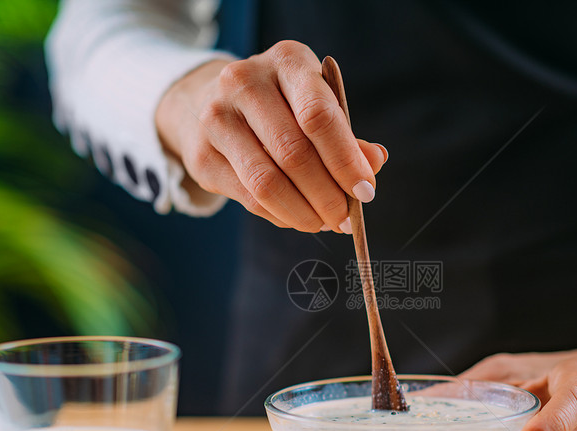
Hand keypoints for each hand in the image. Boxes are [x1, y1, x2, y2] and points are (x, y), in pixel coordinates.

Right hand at [155, 40, 386, 231]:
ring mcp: (217, 117)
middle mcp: (245, 82)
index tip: (365, 191)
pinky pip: (249, 198)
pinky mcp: (202, 155)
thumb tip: (374, 163)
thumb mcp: (316, 104)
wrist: (207, 101)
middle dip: (327, 195)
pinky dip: (281, 216)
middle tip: (346, 219)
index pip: (318, 115)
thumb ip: (346, 134)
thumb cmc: (280, 106)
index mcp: (287, 61)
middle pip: (293, 153)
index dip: (345, 160)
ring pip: (267, 182)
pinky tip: (298, 218)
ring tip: (325, 223)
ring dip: (303, 213)